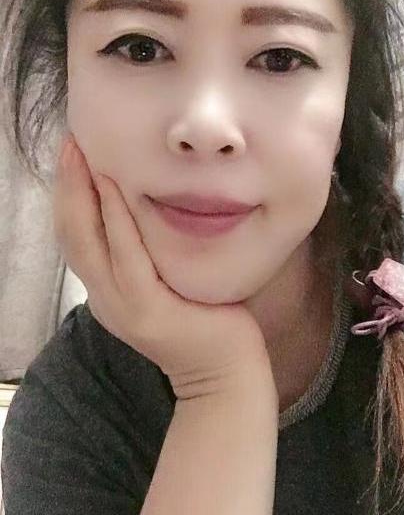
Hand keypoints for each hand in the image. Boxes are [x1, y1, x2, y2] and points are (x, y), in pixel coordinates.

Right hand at [52, 133, 269, 398]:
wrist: (226, 372)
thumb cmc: (204, 317)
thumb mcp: (166, 280)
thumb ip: (150, 251)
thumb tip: (154, 203)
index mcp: (106, 290)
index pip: (75, 236)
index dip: (68, 194)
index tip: (72, 153)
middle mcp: (105, 298)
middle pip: (71, 234)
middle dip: (67, 185)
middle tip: (70, 142)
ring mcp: (122, 306)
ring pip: (88, 242)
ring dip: (82, 193)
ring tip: (81, 153)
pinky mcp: (147, 309)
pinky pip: (126, 255)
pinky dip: (115, 217)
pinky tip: (114, 185)